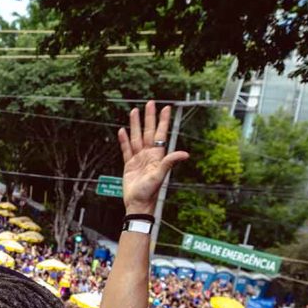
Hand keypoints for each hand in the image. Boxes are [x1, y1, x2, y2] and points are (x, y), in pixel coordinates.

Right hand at [118, 100, 188, 214]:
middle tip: (150, 103)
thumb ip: (170, 162)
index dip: (162, 121)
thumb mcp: (160, 175)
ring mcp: (138, 159)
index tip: (165, 108)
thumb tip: (185, 154)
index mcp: (157, 156)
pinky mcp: (128, 165)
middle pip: (148, 132)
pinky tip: (123, 131)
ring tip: (134, 112)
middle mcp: (148, 155)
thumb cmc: (150, 192)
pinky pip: (126, 149)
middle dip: (149, 117)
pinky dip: (124, 140)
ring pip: (136, 137)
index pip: (160, 134)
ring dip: (135, 125)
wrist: (137, 204)